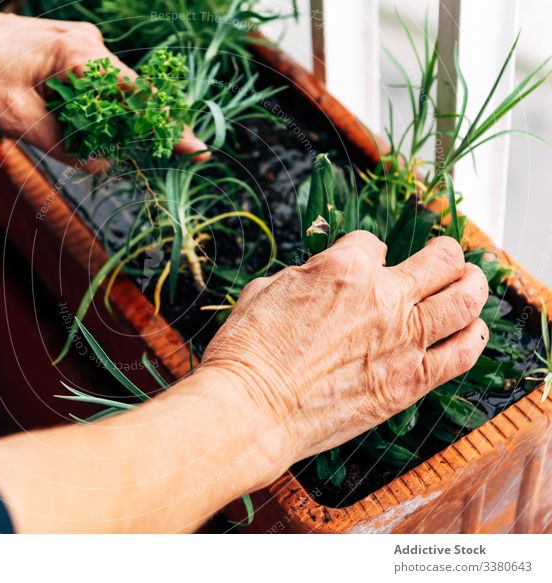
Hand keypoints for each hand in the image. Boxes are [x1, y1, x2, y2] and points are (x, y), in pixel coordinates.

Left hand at [0, 4, 207, 167]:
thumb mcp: (18, 121)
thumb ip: (65, 146)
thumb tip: (101, 164)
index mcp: (81, 57)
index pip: (140, 97)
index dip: (168, 127)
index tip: (197, 149)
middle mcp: (86, 45)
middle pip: (130, 94)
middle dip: (136, 129)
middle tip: (135, 156)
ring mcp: (75, 45)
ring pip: (109, 91)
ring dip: (105, 122)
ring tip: (80, 141)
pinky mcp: (61, 51)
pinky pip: (90, 84)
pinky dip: (89, 109)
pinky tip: (71, 125)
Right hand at [199, 232, 488, 483]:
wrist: (253, 408)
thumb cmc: (247, 351)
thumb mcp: (265, 291)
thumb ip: (305, 278)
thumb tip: (317, 279)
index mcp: (343, 267)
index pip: (373, 243)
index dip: (368, 251)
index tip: (367, 263)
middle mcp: (383, 296)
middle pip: (441, 260)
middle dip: (445, 254)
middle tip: (445, 258)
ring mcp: (402, 339)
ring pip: (464, 300)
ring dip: (473, 286)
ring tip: (472, 285)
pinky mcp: (410, 382)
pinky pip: (462, 354)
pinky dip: (473, 338)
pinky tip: (472, 332)